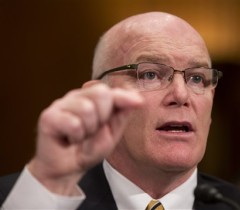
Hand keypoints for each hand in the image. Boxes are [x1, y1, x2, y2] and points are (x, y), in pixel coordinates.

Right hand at [28, 83, 143, 194]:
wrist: (67, 169)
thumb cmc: (88, 149)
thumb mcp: (111, 134)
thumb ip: (121, 116)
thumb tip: (137, 99)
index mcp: (92, 100)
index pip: (111, 91)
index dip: (124, 96)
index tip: (138, 102)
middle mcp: (77, 97)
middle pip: (101, 93)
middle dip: (104, 117)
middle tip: (94, 131)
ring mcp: (61, 105)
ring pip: (87, 108)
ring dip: (89, 130)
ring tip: (81, 137)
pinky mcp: (48, 116)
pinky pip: (73, 123)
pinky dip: (76, 136)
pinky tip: (70, 140)